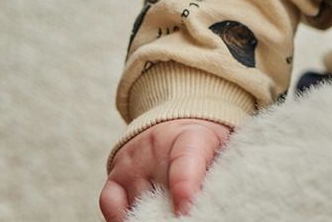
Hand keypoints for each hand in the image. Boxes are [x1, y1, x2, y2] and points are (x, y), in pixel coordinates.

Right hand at [99, 118, 232, 219]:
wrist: (179, 119)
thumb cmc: (205, 142)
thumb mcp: (220, 150)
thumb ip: (217, 175)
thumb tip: (214, 202)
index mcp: (191, 137)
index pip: (185, 161)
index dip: (184, 188)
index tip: (185, 209)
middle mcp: (156, 147)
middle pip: (159, 195)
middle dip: (171, 214)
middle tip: (185, 217)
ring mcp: (132, 160)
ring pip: (137, 205)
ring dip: (152, 216)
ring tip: (167, 215)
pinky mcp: (115, 173)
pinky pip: (110, 203)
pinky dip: (122, 217)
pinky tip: (137, 219)